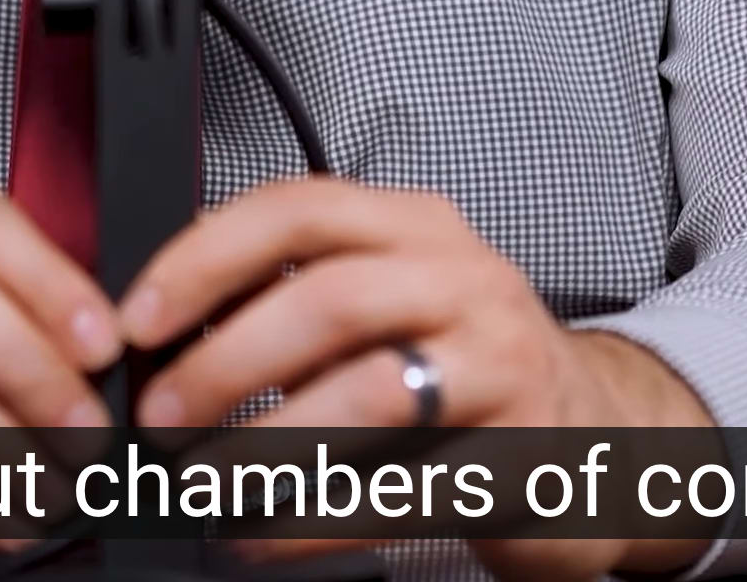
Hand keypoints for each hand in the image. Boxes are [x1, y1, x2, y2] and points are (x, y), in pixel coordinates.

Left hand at [119, 177, 711, 581]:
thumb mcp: (398, 300)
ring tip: (206, 483)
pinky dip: (313, 520)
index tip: (139, 318)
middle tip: (162, 417)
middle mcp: (466, 281)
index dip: (205, 259)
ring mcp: (502, 366)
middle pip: (327, 298)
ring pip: (369, 390)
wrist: (607, 440)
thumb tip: (165, 326)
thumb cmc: (473, 370)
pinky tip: (262, 537)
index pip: (298, 209)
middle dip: (224, 362)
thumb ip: (302, 294)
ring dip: (265, 443)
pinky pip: (399, 490)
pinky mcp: (519, 455)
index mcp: (419, 228)